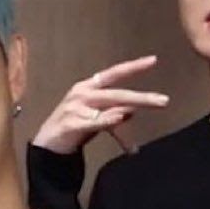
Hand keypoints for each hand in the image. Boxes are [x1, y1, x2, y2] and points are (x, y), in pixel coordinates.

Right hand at [32, 56, 168, 154]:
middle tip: (163, 101)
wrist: (46, 148)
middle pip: (117, 94)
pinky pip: (95, 122)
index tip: (153, 60)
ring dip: (129, 112)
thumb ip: (112, 115)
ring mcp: (76, 108)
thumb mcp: (94, 120)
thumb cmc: (71, 131)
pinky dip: (108, 121)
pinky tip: (120, 118)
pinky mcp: (72, 124)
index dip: (133, 67)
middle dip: (141, 98)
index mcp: (88, 87)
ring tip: (147, 110)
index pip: (114, 74)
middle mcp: (82, 93)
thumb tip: (131, 112)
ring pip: (109, 107)